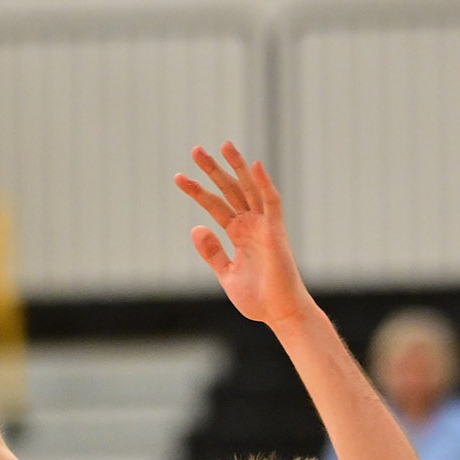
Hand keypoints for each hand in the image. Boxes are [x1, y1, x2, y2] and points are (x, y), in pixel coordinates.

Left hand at [174, 143, 312, 327]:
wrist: (280, 313)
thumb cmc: (258, 298)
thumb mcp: (226, 273)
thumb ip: (212, 251)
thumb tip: (196, 227)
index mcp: (238, 234)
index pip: (215, 205)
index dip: (198, 190)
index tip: (179, 177)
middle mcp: (251, 225)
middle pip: (229, 190)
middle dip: (213, 170)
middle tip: (195, 150)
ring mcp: (264, 226)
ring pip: (249, 189)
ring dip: (236, 167)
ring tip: (222, 145)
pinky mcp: (276, 232)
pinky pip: (271, 202)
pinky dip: (264, 183)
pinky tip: (253, 165)